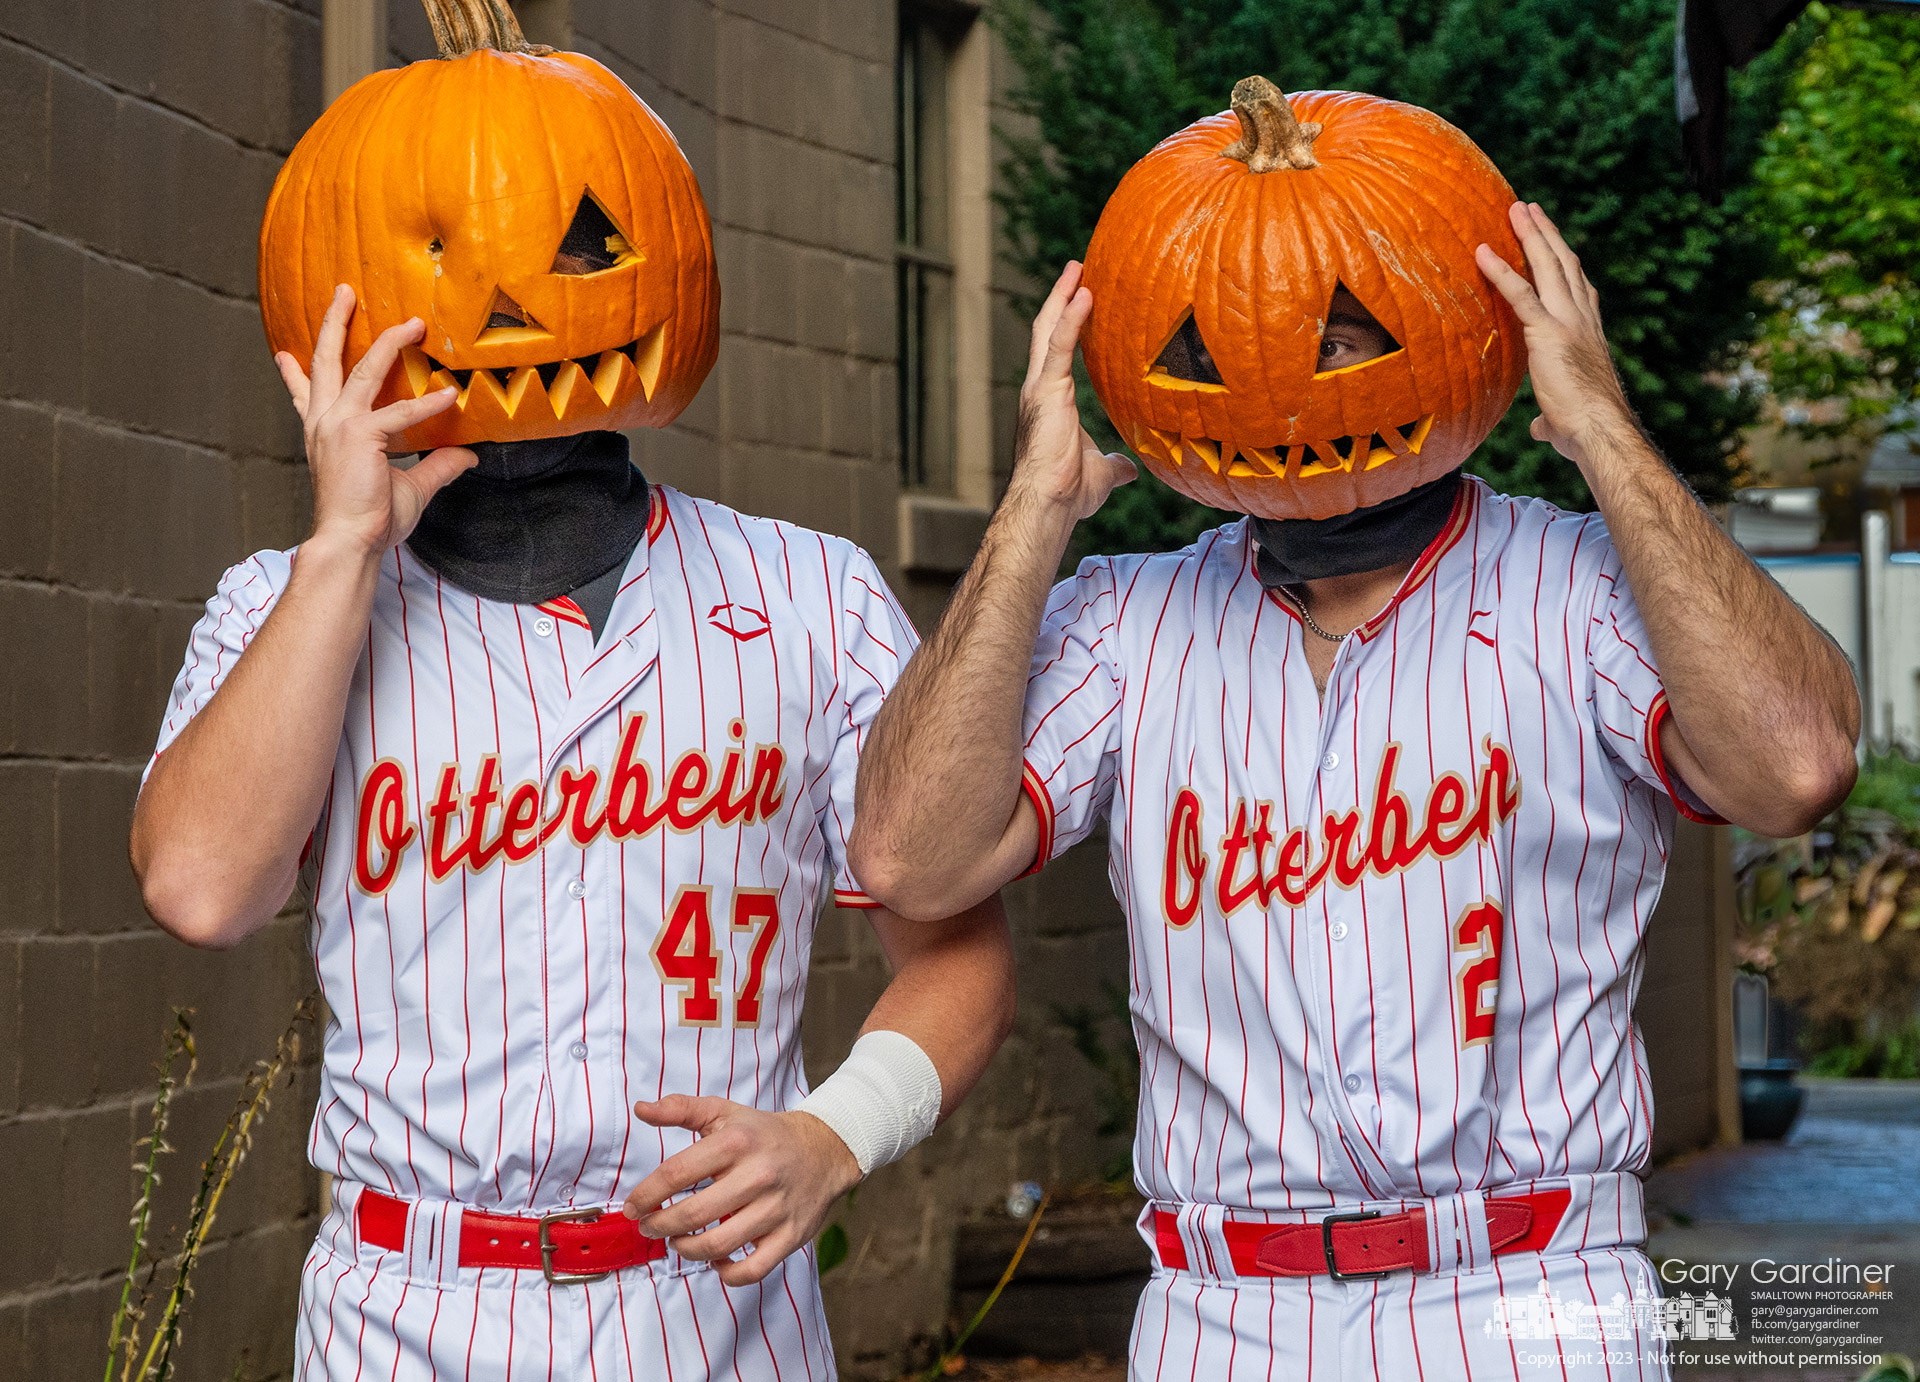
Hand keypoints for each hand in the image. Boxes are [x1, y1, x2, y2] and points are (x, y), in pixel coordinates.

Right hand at [275, 284, 476, 556]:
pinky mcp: (359, 436)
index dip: (294, 372)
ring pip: (363, 369)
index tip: (283, 353)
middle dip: (335, 323)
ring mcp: (339, 425)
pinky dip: (426, 403)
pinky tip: (449, 395)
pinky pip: (399, 413)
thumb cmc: (369, 520)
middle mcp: (325, 422)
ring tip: (412, 323)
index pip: (306, 394)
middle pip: (327, 361)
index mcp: (324, 433)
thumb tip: (468, 457)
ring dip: (389, 341)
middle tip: (345, 291)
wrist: (351, 541)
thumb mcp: (408, 487)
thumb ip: (436, 466)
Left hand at [622, 1094, 861, 1286]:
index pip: (677, 1173)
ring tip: (677, 1241)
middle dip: (659, 1226)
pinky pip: (752, 1270)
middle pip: (693, 1214)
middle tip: (649, 1227)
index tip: (632, 1207)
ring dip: (686, 1249)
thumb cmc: (764, 1134)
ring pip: (718, 1245)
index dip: (646, 1195)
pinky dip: (726, 1273)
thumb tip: (642, 1110)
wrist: (824, 1149)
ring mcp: (776, 1208)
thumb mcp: (724, 1112)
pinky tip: (715, 1260)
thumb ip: (681, 1109)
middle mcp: (757, 1175)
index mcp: (736, 1142)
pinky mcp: (791, 1235)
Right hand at [1007, 262, 1135, 520]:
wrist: (1049, 504)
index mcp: (1049, 402)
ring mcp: (1040, 388)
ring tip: (1078, 268)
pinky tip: (1085, 293)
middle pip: (1047, 331)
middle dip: (1060, 298)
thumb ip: (1113, 465)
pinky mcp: (1047, 391)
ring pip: (1048, 330)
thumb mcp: (1099, 473)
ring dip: (1062, 297)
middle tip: (1076, 268)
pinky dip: (1072, 318)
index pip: (1057, 353)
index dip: (1067, 324)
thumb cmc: (1067, 494)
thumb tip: (1129, 469)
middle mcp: (1039, 389)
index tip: (1082, 297)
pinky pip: (1060, 346)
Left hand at [1475, 203, 1637, 471]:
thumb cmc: (1585, 433)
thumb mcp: (1563, 422)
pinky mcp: (1548, 332)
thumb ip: (1548, 419)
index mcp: (1589, 334)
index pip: (1577, 289)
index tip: (1554, 243)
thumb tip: (1540, 429)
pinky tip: (1484, 250)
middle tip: (1529, 209)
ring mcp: (1568, 322)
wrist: (1599, 431)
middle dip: (1546, 234)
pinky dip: (1501, 271)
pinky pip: (1520, 294)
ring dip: (1531, 234)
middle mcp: (1583, 319)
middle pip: (1565, 265)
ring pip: (1548, 266)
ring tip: (1516, 208)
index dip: (1565, 263)